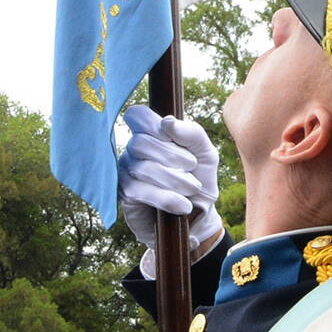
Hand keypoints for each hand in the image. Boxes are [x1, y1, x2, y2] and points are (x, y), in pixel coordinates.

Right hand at [118, 105, 222, 264]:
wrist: (197, 216)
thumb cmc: (199, 180)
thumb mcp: (206, 154)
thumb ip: (192, 133)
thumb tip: (166, 122)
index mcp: (152, 133)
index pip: (136, 115)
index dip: (151, 123)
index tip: (170, 135)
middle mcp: (134, 149)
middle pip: (141, 142)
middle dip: (172, 156)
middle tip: (192, 168)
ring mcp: (126, 171)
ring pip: (143, 168)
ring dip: (174, 180)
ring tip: (192, 190)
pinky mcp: (125, 194)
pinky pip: (140, 190)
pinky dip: (166, 198)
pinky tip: (183, 206)